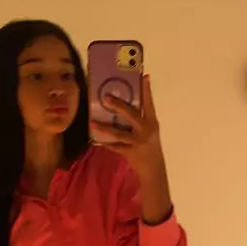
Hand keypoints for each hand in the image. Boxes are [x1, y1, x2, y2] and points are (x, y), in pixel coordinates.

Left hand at [92, 74, 172, 223]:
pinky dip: (105, 143)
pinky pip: (115, 146)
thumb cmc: (150, 145)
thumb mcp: (150, 130)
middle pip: (131, 115)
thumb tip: (123, 104)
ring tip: (92, 123)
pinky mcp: (130, 152)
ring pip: (119, 133)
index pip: (149, 103)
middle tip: (106, 97)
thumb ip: (140, 118)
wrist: (154, 169)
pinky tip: (95, 140)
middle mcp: (146, 130)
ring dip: (104, 128)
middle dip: (119, 106)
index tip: (144, 76)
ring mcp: (138, 142)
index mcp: (152, 122)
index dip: (146, 90)